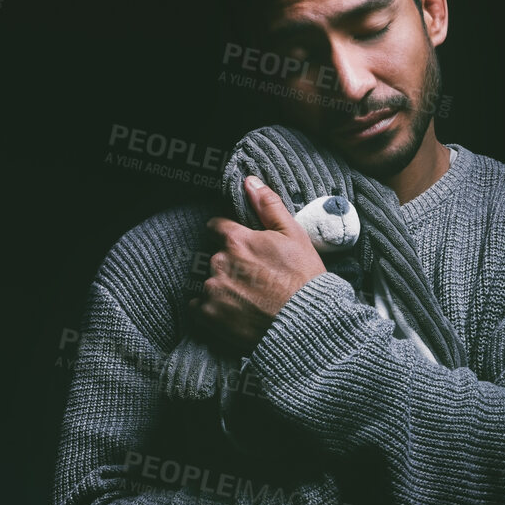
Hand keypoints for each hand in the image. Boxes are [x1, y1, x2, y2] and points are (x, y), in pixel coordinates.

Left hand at [197, 176, 325, 349]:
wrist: (305, 324)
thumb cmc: (303, 278)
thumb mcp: (294, 235)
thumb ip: (268, 206)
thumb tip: (250, 181)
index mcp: (236, 239)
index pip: (216, 227)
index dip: (230, 236)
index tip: (242, 248)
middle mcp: (219, 262)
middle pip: (214, 257)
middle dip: (229, 265)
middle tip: (254, 279)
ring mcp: (212, 290)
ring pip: (209, 282)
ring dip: (222, 288)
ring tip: (247, 299)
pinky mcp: (210, 316)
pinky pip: (198, 308)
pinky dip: (210, 310)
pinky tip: (232, 312)